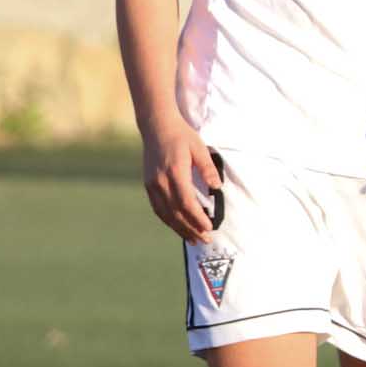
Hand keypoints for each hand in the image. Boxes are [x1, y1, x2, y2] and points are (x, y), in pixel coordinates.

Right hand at [141, 118, 221, 242]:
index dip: (197, 218)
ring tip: (193, 239)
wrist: (156, 126)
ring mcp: (152, 184)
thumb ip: (208, 169)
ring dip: (179, 228)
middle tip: (205, 240)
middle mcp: (160, 181)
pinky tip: (177, 226)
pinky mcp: (148, 185)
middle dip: (191, 229)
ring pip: (165, 214)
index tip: (209, 228)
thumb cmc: (181, 135)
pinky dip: (168, 220)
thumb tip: (217, 188)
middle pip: (175, 212)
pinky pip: (158, 208)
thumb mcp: (199, 148)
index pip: (186, 202)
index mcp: (175, 172)